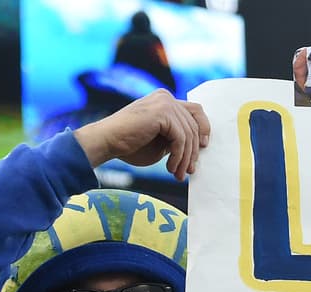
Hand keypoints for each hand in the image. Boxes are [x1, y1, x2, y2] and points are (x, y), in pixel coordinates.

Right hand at [74, 90, 210, 181]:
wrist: (107, 142)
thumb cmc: (130, 145)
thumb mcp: (161, 142)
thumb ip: (177, 139)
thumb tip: (198, 147)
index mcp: (165, 101)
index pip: (195, 111)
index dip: (203, 129)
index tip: (203, 148)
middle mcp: (166, 98)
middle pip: (194, 124)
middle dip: (193, 151)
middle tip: (189, 171)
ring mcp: (164, 102)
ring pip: (189, 134)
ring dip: (185, 158)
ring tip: (177, 174)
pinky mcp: (162, 112)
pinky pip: (180, 138)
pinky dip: (178, 156)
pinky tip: (170, 168)